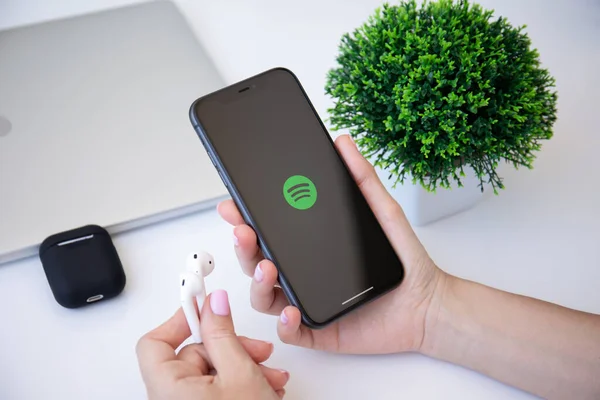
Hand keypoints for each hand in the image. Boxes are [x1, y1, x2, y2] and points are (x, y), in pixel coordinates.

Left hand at [136, 290, 289, 398]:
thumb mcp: (240, 373)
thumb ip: (224, 334)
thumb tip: (214, 304)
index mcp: (168, 390)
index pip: (155, 343)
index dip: (180, 319)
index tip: (204, 304)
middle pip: (193, 354)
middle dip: (230, 347)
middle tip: (256, 348)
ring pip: (211, 371)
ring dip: (243, 365)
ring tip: (269, 374)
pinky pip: (216, 388)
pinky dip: (240, 381)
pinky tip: (264, 386)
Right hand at [218, 134, 446, 353]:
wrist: (428, 305)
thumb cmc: (404, 262)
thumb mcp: (383, 211)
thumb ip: (362, 179)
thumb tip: (344, 144)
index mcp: (310, 247)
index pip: (269, 232)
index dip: (246, 219)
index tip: (234, 204)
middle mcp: (303, 273)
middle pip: (257, 262)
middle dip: (244, 247)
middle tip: (244, 231)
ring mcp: (308, 302)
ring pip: (266, 297)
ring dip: (258, 283)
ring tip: (267, 268)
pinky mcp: (319, 329)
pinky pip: (292, 331)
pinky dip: (285, 323)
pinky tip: (291, 310)